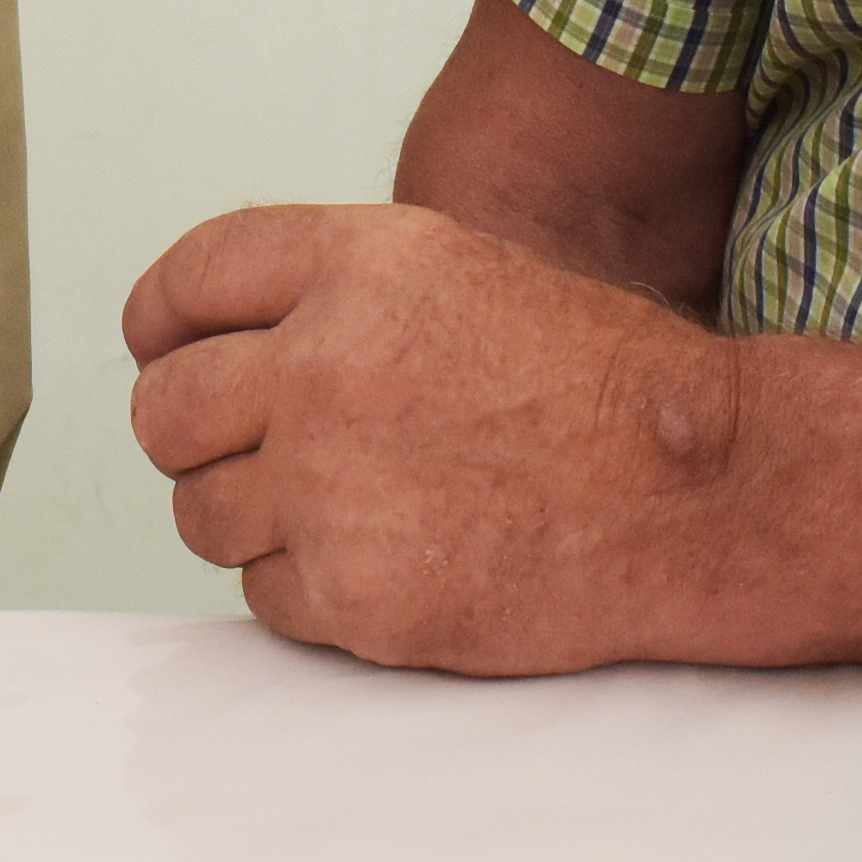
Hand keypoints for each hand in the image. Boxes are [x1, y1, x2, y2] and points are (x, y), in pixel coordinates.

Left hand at [120, 201, 760, 672]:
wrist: (700, 489)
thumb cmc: (598, 383)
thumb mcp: (459, 270)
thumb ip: (332, 293)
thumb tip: (210, 342)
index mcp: (356, 264)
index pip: (185, 285)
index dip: (161, 325)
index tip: (162, 351)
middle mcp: (327, 364)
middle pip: (166, 410)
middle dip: (193, 434)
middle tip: (247, 450)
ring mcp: (332, 485)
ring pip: (202, 514)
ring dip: (253, 517)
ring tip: (347, 507)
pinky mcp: (356, 595)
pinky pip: (264, 597)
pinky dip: (310, 590)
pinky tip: (391, 558)